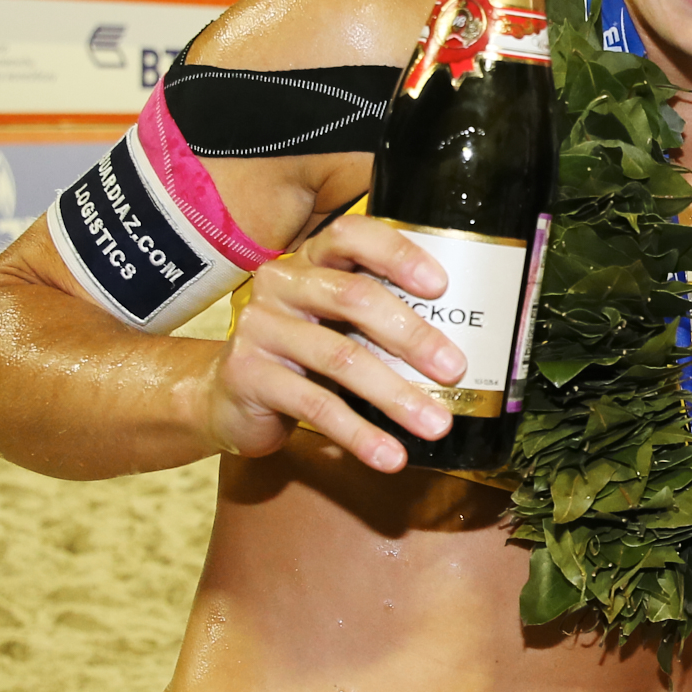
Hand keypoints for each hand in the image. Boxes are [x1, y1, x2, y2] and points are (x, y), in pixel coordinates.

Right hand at [200, 215, 466, 472]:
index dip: (397, 254)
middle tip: (454, 369)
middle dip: (413, 336)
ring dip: (396, 395)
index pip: (353, 235)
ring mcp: (260, 327)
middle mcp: (281, 283)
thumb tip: (463, 339)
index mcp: (311, 259)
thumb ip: (382, 313)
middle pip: (355, 299)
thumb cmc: (303, 353)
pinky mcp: (248, 375)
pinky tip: (390, 455)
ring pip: (341, 358)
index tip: (441, 285)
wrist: (227, 396)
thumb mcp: (337, 321)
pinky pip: (315, 405)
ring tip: (435, 423)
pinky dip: (360, 434)